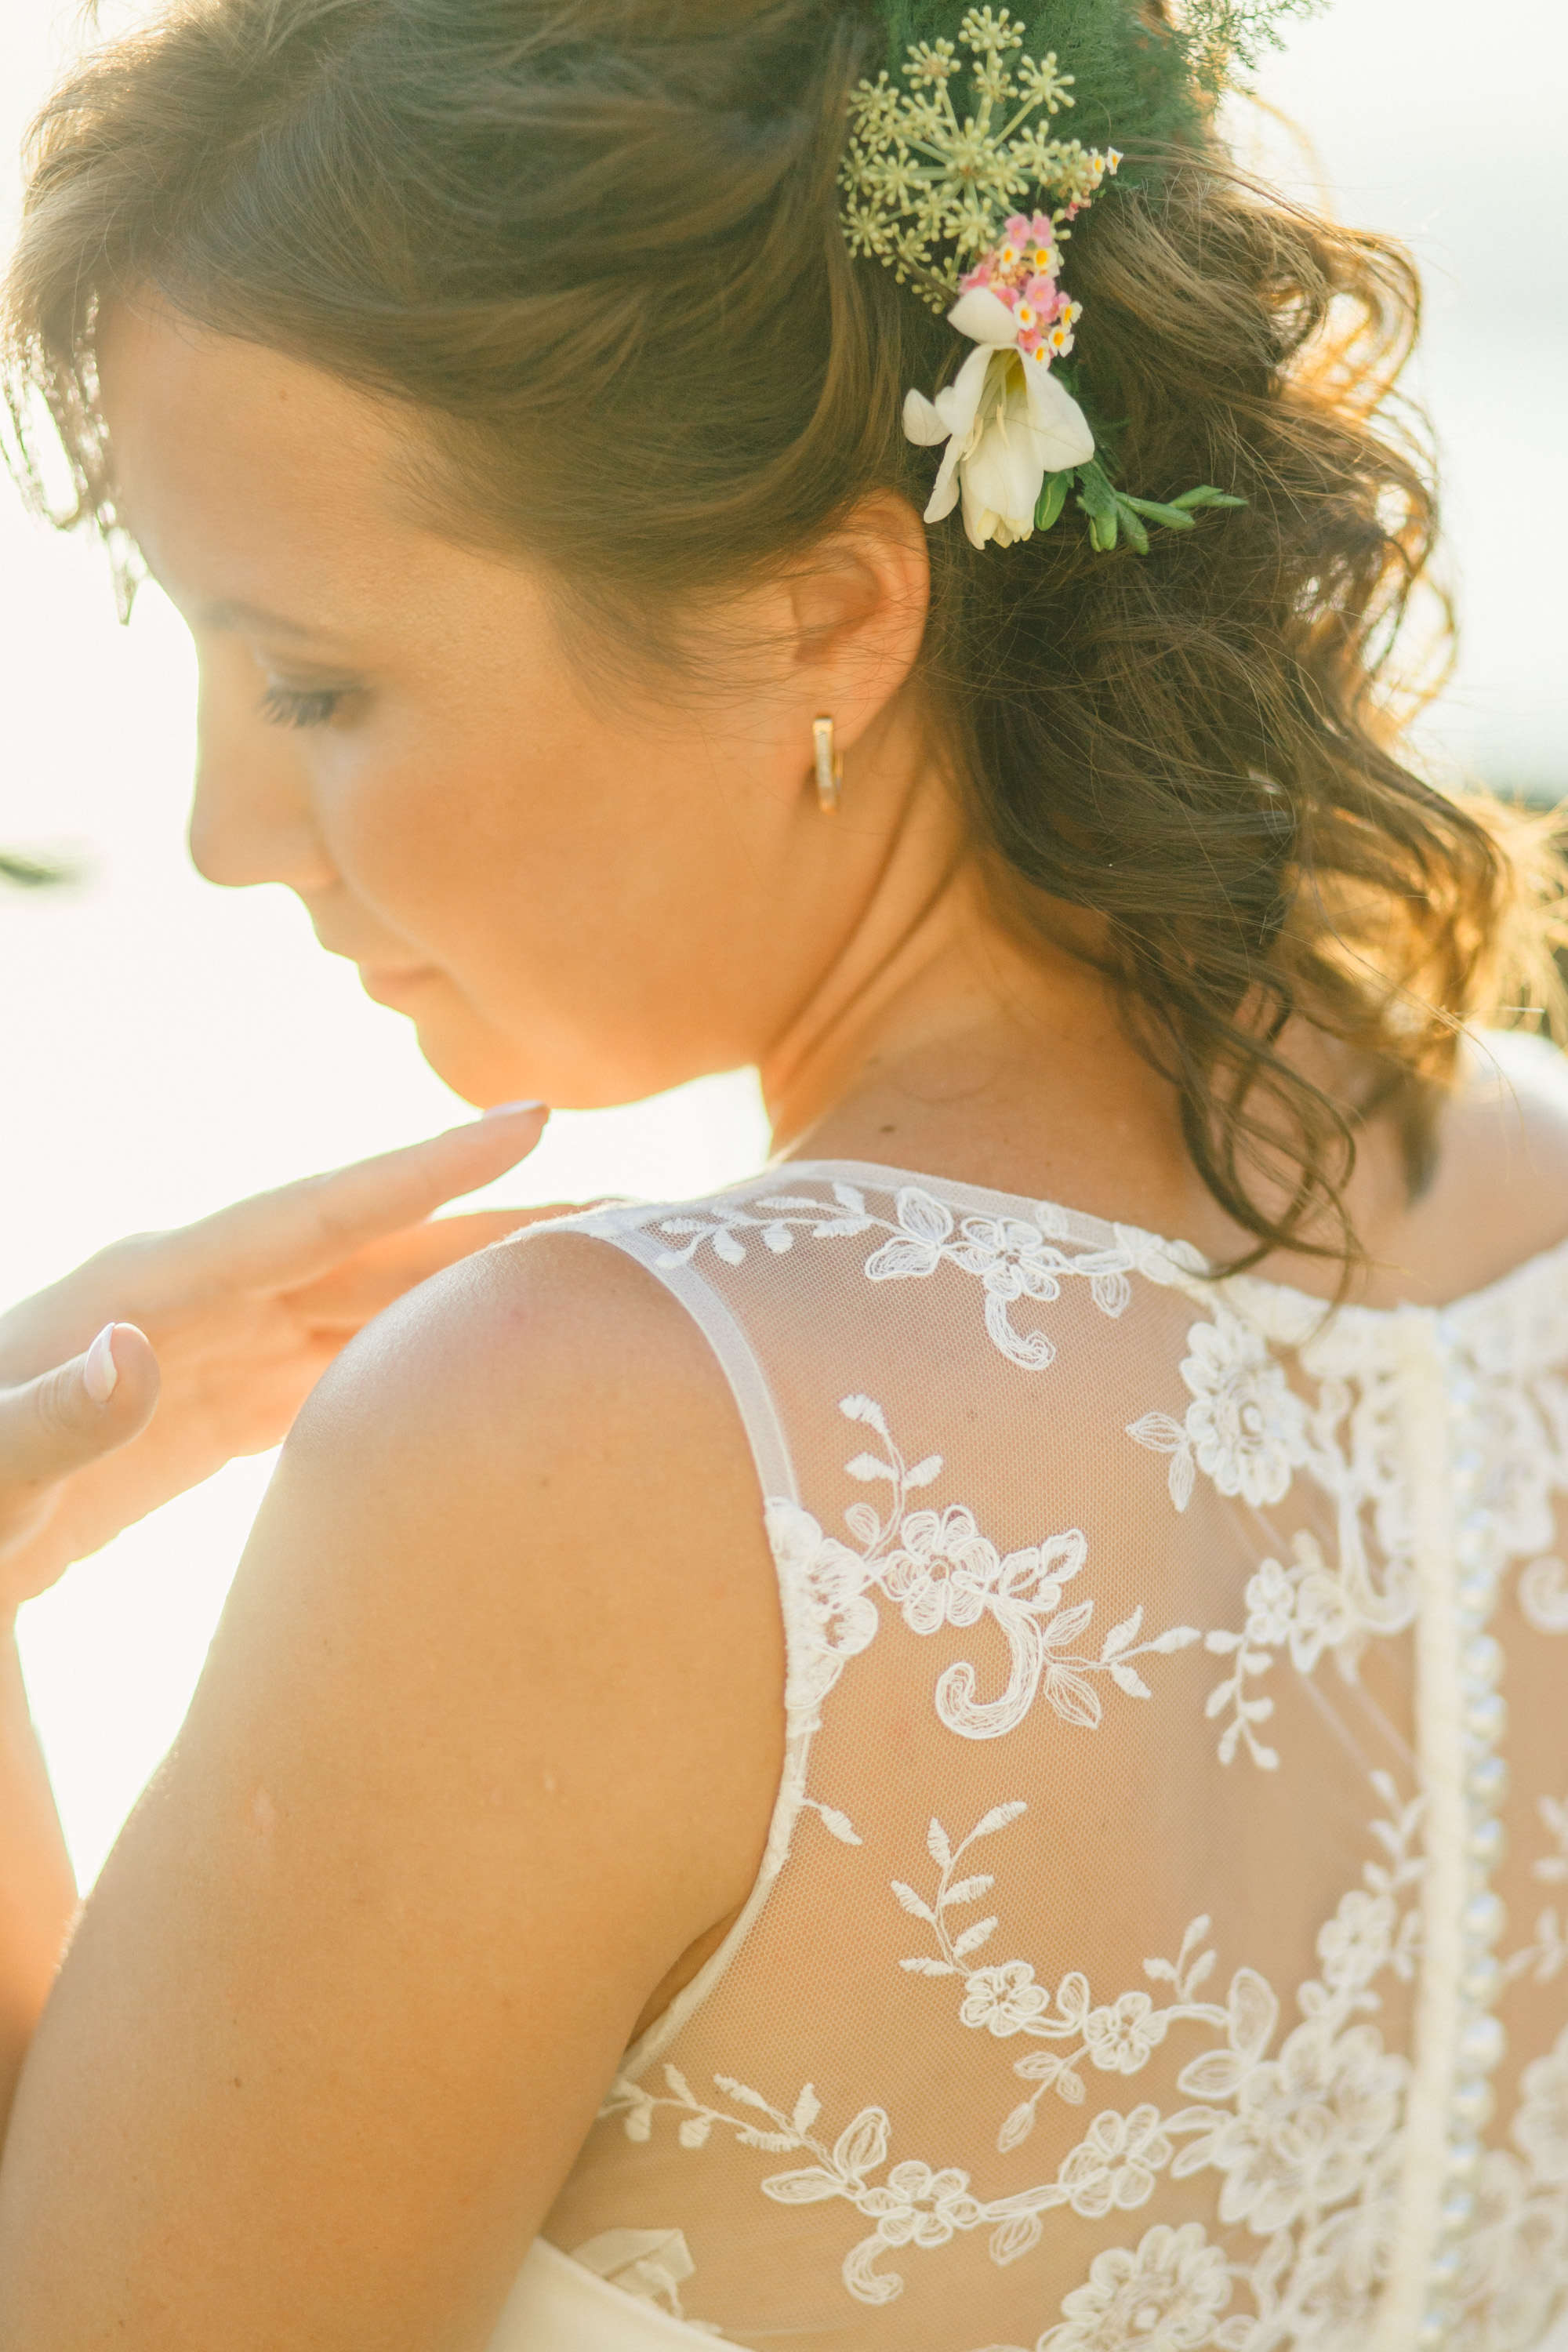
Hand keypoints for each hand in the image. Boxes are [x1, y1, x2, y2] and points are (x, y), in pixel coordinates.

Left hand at [0, 1106, 558, 1608]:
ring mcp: (214, 1348)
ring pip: (372, 1304)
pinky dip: (418, 1359)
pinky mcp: (214, 1406)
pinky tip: (486, 1369)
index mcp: (151, 1286)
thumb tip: (139, 1348)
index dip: (426, 1170)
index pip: (315, 1214)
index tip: (533, 1119)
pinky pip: (340, 1368)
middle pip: (375, 1247)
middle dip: (496, 1220)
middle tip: (632, 1207)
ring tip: (589, 1280)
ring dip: (474, 1289)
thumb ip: (49, 1418)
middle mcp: (198, 1297)